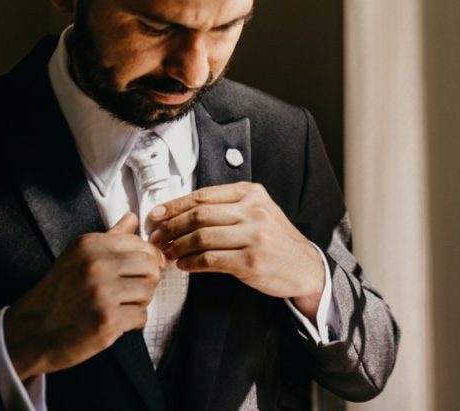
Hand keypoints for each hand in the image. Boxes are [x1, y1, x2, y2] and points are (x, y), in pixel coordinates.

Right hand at [4, 213, 164, 379]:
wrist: (30, 333)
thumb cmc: (55, 295)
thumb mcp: (77, 257)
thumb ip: (109, 237)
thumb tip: (132, 218)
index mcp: (90, 245)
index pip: (141, 244)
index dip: (147, 258)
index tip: (141, 268)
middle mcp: (96, 265)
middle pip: (151, 266)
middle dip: (147, 279)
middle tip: (133, 289)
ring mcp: (102, 293)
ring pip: (149, 291)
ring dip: (140, 301)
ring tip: (122, 304)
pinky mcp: (107, 320)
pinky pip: (141, 316)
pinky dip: (133, 321)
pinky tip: (116, 320)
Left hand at [148, 182, 323, 318]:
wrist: (304, 265)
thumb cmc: (275, 239)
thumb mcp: (258, 211)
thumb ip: (227, 206)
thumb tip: (181, 210)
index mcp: (251, 193)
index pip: (203, 195)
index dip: (174, 205)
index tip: (156, 215)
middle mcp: (253, 211)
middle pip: (199, 214)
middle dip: (171, 226)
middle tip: (155, 237)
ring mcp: (254, 236)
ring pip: (201, 237)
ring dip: (177, 246)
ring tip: (167, 253)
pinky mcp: (251, 261)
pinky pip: (211, 260)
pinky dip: (191, 263)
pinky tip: (184, 265)